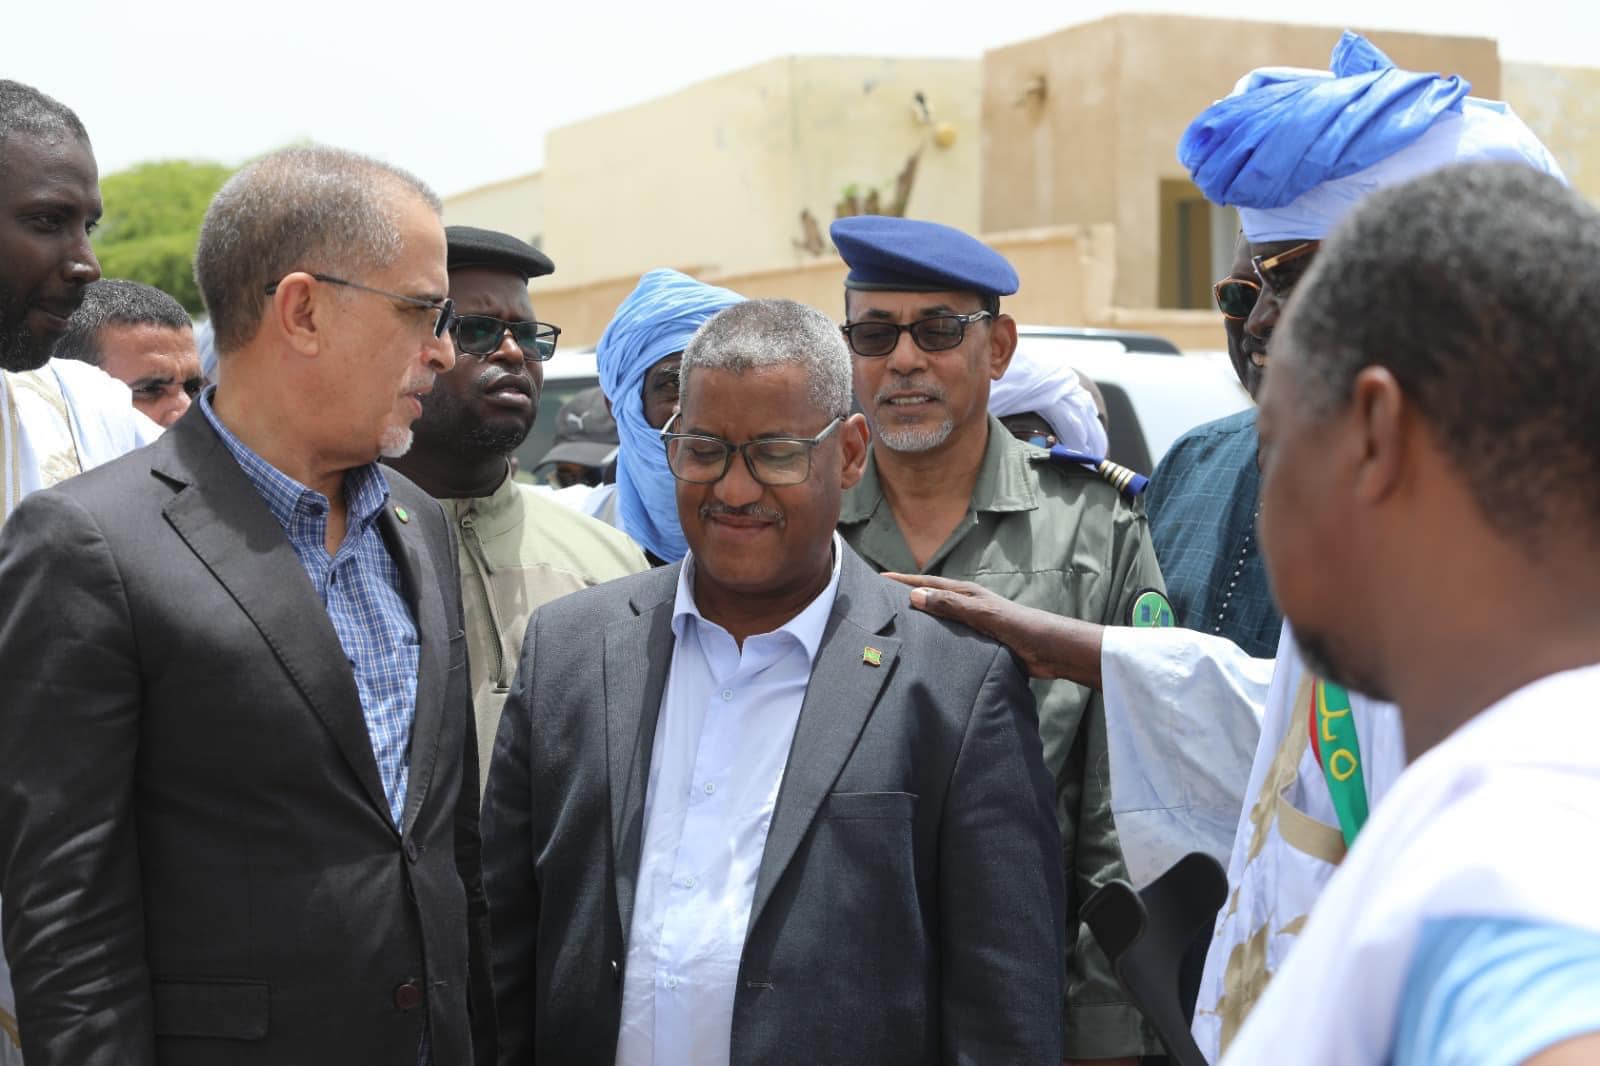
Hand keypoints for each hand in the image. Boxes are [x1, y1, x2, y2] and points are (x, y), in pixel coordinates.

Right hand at [884, 572, 1103, 686]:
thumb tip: (914, 596)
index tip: (878, 578)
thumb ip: (950, 605)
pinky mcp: (979, 644)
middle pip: (930, 600)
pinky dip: (933, 641)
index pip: (928, 584)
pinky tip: (923, 652)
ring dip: (919, 621)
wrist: (1049, 649)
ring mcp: (972, 625)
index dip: (904, 581)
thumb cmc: (1019, 626)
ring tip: (895, 628)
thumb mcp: (981, 614)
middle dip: (906, 599)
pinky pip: (948, 639)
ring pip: (938, 621)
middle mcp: (967, 607)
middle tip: (879, 603)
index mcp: (967, 594)